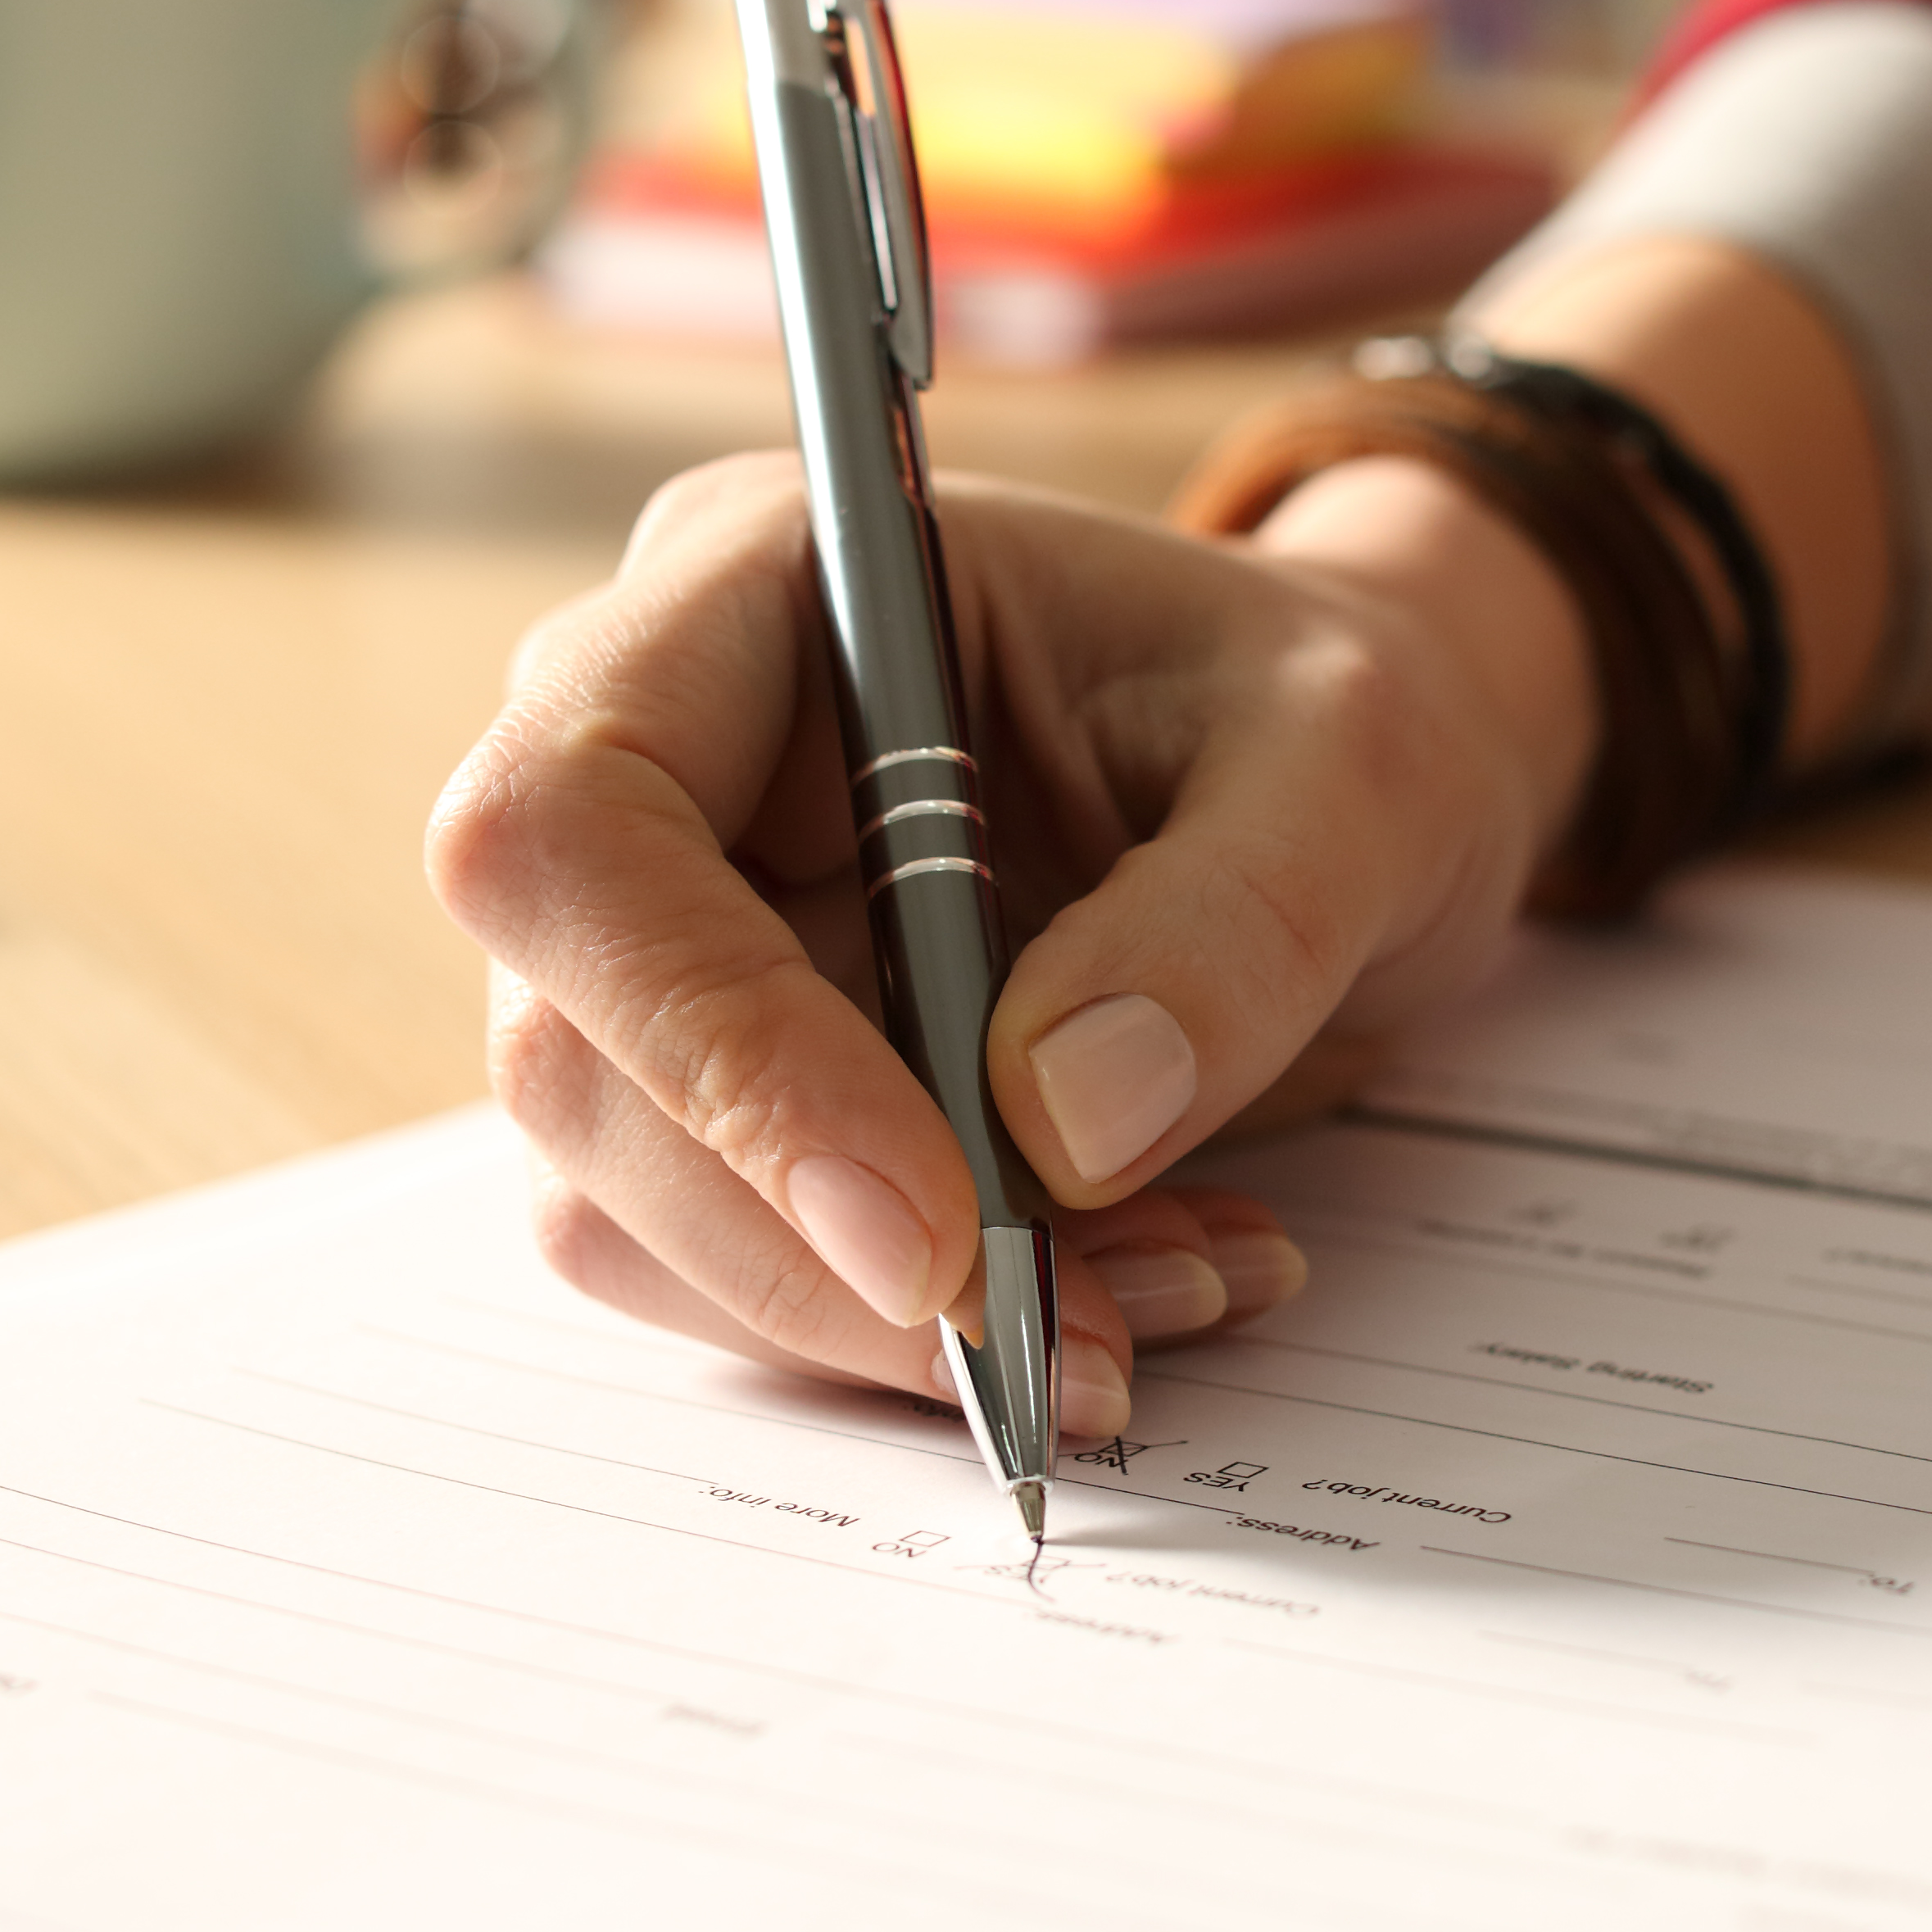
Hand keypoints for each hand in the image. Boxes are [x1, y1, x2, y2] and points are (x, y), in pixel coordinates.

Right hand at [430, 451, 1590, 1427]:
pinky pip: (734, 1270)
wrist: (1350, 798)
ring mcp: (663, 941)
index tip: (925, 1229)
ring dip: (876, 1321)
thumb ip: (1236, 925)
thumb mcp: (1361, 771)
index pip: (571, 823)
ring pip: (621, 1207)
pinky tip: (1123, 1286)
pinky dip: (912, 1335)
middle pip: (570, 1058)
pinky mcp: (717, 1092)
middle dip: (814, 1249)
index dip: (710, 1044)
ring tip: (1162, 1295)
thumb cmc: (1333, 722)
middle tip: (1073, 1341)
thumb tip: (1063, 1124)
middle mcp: (661, 762)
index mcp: (757, 590)